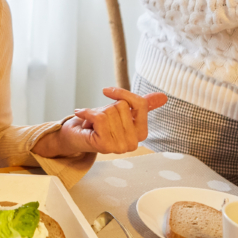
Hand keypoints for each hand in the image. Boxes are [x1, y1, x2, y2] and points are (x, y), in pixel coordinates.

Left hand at [45, 88, 166, 155]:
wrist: (74, 134)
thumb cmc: (97, 123)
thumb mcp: (120, 110)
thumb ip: (142, 105)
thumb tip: (164, 97)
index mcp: (141, 132)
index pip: (140, 104)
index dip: (123, 93)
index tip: (107, 91)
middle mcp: (134, 142)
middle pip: (122, 106)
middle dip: (106, 108)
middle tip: (98, 119)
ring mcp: (121, 146)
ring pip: (110, 112)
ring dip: (95, 112)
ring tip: (92, 122)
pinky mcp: (106, 146)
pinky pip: (100, 118)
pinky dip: (86, 112)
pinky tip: (82, 115)